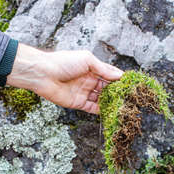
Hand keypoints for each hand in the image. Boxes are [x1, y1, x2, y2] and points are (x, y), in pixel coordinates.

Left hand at [7, 44, 122, 113]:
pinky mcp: (78, 103)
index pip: (109, 74)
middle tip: (129, 97)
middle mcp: (89, 80)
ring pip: (101, 99)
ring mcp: (84, 92)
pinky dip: (101, 111)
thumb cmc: (63, 62)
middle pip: (106, 88)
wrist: (43, 73)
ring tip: (123, 106)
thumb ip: (103, 69)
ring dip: (111, 102)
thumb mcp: (87, 60)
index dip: (119, 79)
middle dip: (117, 92)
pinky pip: (92, 109)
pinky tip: (110, 112)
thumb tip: (119, 75)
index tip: (130, 84)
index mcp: (91, 68)